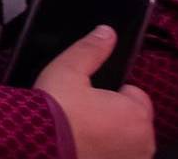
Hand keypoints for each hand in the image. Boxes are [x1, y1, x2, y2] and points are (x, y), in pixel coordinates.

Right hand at [35, 26, 155, 158]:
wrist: (34, 147)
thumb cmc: (54, 111)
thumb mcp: (67, 70)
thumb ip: (91, 50)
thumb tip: (107, 32)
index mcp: (136, 113)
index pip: (135, 96)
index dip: (112, 93)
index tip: (90, 98)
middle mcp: (143, 143)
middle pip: (133, 122)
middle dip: (114, 118)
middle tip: (82, 116)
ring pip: (126, 144)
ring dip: (111, 140)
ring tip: (80, 135)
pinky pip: (115, 157)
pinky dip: (104, 154)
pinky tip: (82, 151)